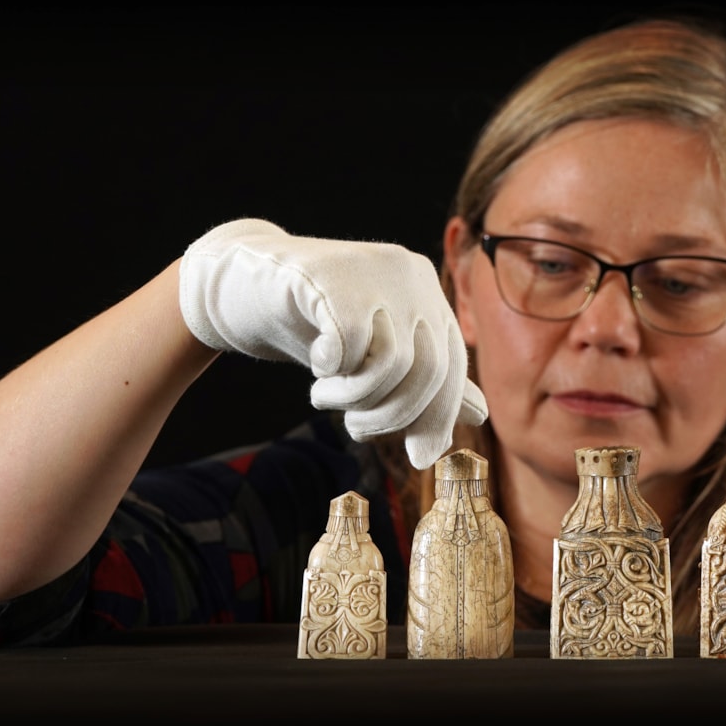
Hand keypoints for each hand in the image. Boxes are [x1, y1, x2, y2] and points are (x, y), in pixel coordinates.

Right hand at [179, 218, 486, 467]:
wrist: (244, 285)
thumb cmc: (316, 324)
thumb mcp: (375, 355)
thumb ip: (426, 378)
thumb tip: (481, 414)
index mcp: (428, 290)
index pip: (452, 365)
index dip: (438, 417)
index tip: (419, 456)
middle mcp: (410, 273)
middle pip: (428, 369)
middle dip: (393, 417)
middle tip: (356, 427)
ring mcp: (373, 269)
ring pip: (394, 362)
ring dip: (356, 397)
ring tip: (326, 395)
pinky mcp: (333, 275)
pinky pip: (352, 343)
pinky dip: (334, 369)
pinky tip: (317, 363)